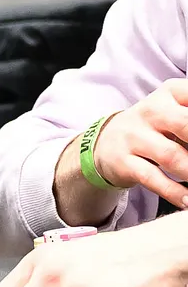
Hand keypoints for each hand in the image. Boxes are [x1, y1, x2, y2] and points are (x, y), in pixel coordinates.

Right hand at [84, 82, 187, 207]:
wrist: (106, 142)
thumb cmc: (157, 128)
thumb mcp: (177, 112)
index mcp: (171, 93)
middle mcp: (151, 111)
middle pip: (185, 124)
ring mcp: (134, 136)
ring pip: (172, 156)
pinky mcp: (123, 161)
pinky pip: (153, 179)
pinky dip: (176, 193)